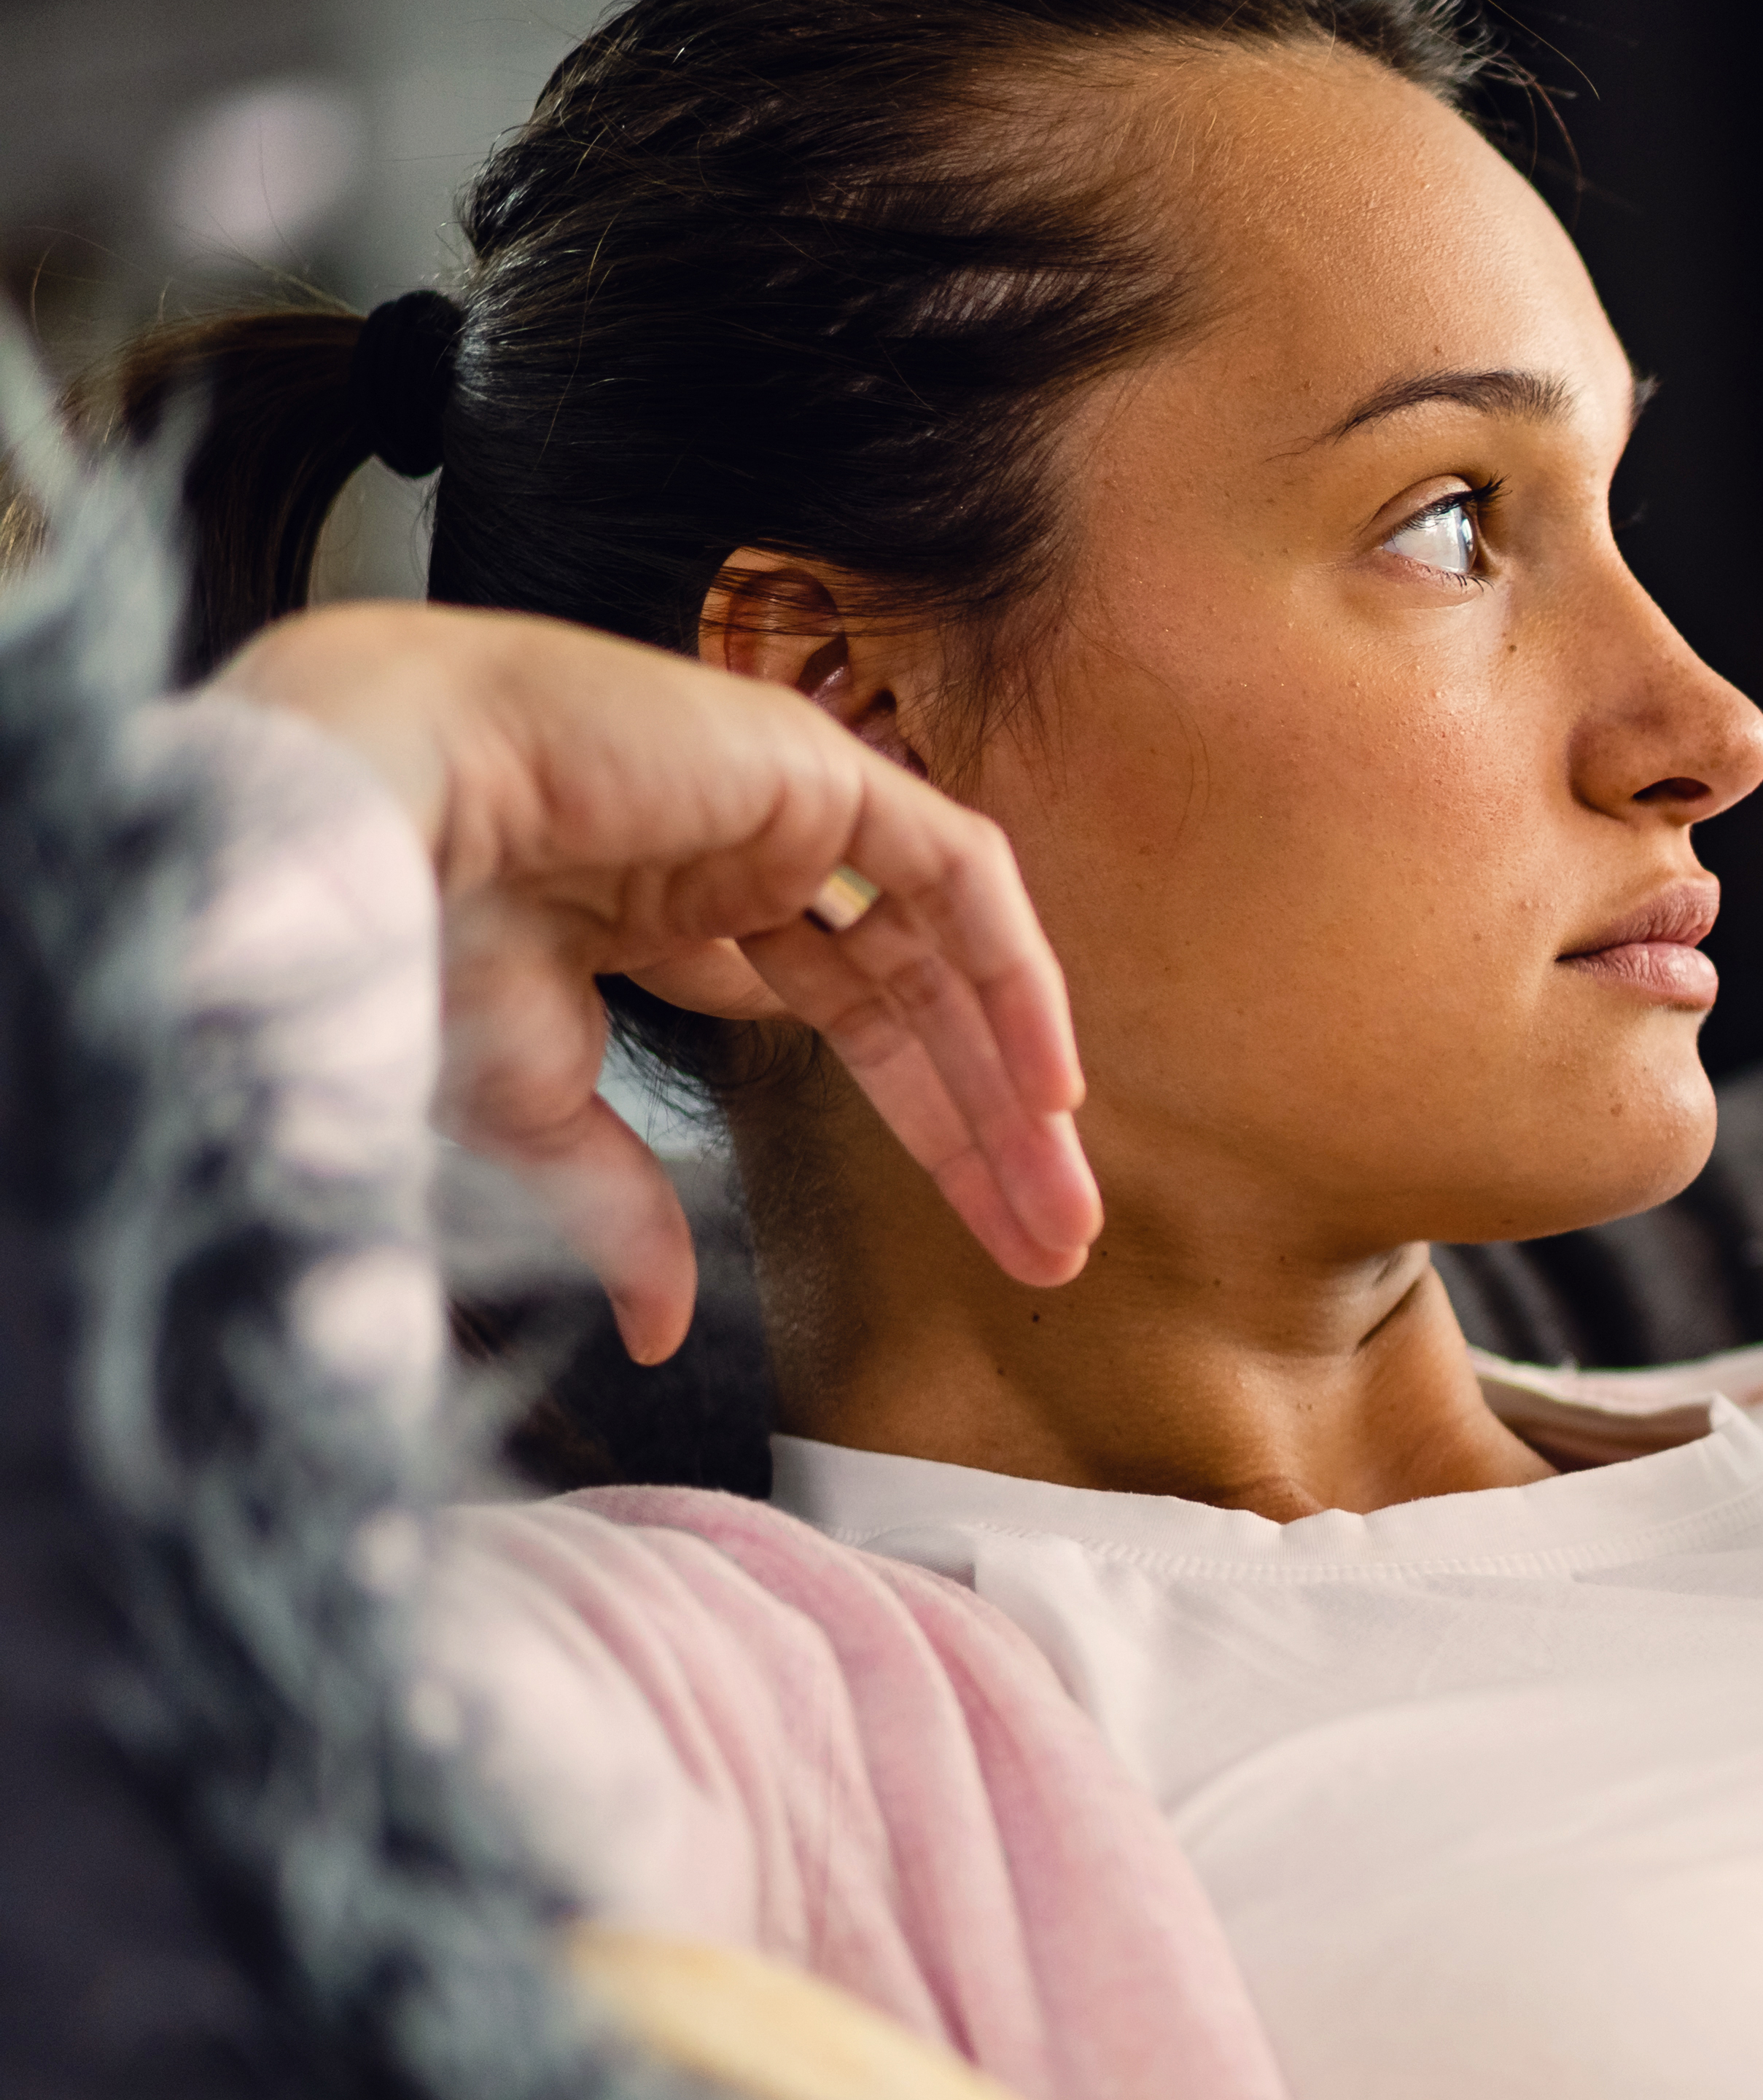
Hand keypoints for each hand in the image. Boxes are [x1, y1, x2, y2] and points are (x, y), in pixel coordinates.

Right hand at [216, 602, 1099, 1363]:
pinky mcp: (811, 766)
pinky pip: (956, 875)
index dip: (918, 1131)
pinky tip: (1048, 1085)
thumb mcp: (532, 1106)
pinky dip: (1013, 972)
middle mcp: (729, 855)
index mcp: (653, 916)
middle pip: (902, 1006)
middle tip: (1053, 1247)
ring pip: (941, 953)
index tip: (982, 1244)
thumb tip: (661, 1333)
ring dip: (1013, 1079)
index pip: (831, 1028)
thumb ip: (624, 1207)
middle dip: (985, 1130)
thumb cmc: (405, 937)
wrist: (361, 813)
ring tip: (1062, 1204)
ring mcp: (775, 804)